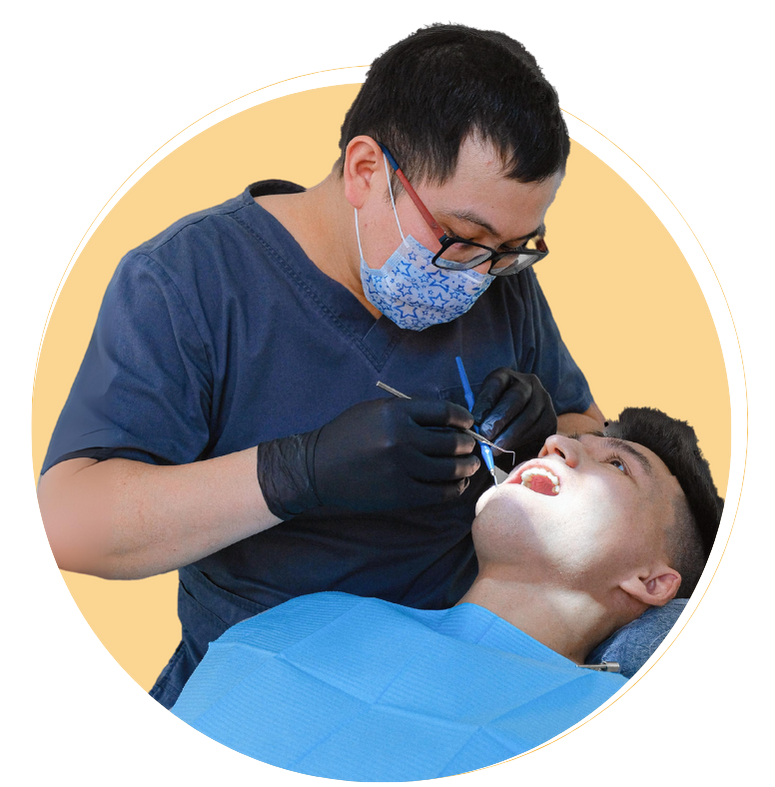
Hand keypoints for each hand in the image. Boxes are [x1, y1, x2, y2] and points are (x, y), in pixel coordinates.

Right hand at [256, 398, 479, 518]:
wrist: (317, 468)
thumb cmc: (347, 435)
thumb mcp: (375, 410)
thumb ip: (409, 412)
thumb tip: (448, 419)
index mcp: (395, 413)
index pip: (445, 412)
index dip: (463, 417)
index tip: (468, 423)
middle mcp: (401, 439)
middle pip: (452, 442)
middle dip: (468, 445)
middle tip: (472, 447)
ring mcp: (401, 468)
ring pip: (450, 469)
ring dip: (466, 468)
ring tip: (470, 466)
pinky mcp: (400, 494)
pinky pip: (439, 493)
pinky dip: (454, 489)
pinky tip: (457, 484)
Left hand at [471, 368, 556, 468]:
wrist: (517, 431)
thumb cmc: (493, 421)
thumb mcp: (485, 413)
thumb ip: (481, 416)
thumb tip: (475, 427)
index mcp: (506, 376)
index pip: (496, 383)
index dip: (485, 402)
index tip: (475, 421)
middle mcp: (528, 383)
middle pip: (516, 398)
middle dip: (499, 419)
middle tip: (486, 436)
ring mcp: (543, 400)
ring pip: (528, 417)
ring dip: (510, 435)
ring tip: (495, 448)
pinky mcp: (551, 419)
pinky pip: (539, 431)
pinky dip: (523, 443)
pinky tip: (510, 451)